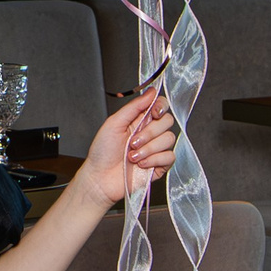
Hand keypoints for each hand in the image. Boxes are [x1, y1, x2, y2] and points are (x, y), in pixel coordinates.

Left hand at [79, 91, 176, 206]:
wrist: (100, 178)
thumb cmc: (102, 152)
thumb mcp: (114, 123)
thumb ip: (134, 107)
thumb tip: (151, 91)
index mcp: (140, 120)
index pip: (160, 106)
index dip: (161, 107)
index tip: (154, 113)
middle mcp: (150, 133)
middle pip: (167, 121)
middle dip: (150, 132)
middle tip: (132, 142)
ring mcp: (156, 149)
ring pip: (169, 139)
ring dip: (149, 148)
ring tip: (132, 156)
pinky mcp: (160, 165)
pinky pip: (170, 156)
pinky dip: (154, 159)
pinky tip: (141, 164)